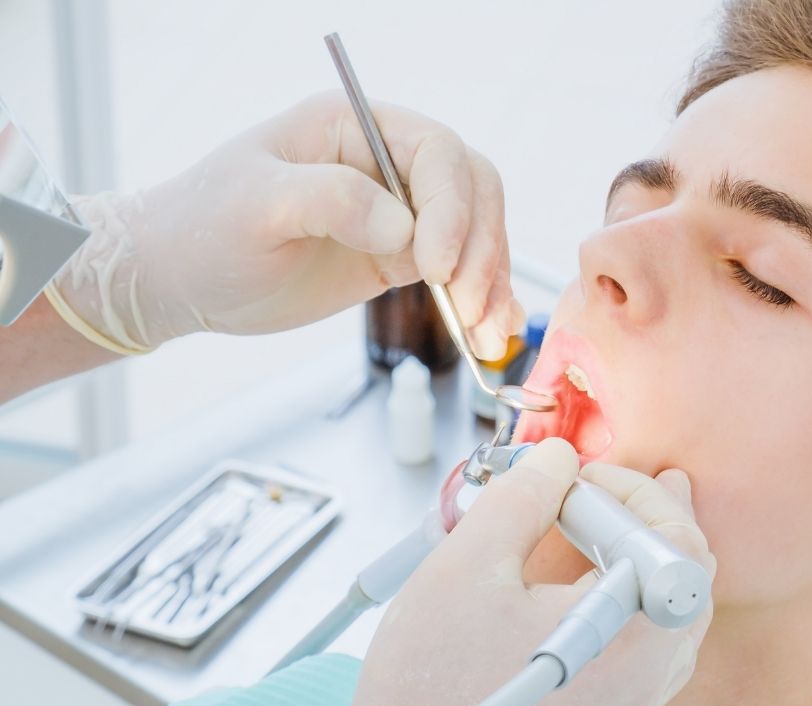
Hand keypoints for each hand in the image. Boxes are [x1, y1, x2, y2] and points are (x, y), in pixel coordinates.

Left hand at [47, 91, 521, 356]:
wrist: (182, 277)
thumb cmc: (204, 229)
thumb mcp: (257, 205)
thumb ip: (331, 200)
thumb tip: (404, 227)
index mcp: (354, 126)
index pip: (436, 151)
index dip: (450, 207)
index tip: (434, 265)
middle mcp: (387, 162)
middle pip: (472, 190)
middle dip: (480, 248)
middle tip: (466, 304)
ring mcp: (399, 210)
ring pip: (477, 233)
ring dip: (491, 282)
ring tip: (486, 334)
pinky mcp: (401, 255)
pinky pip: (460, 269)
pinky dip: (481, 299)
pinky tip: (487, 331)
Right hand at [350, 438, 716, 705]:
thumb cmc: (433, 689)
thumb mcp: (466, 569)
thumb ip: (522, 499)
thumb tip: (557, 460)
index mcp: (631, 633)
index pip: (677, 540)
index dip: (631, 491)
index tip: (578, 478)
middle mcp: (648, 676)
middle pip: (684, 577)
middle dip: (644, 518)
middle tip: (603, 488)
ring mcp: (634, 703)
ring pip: (669, 615)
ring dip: (636, 559)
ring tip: (598, 521)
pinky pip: (643, 649)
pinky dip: (622, 601)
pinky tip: (583, 579)